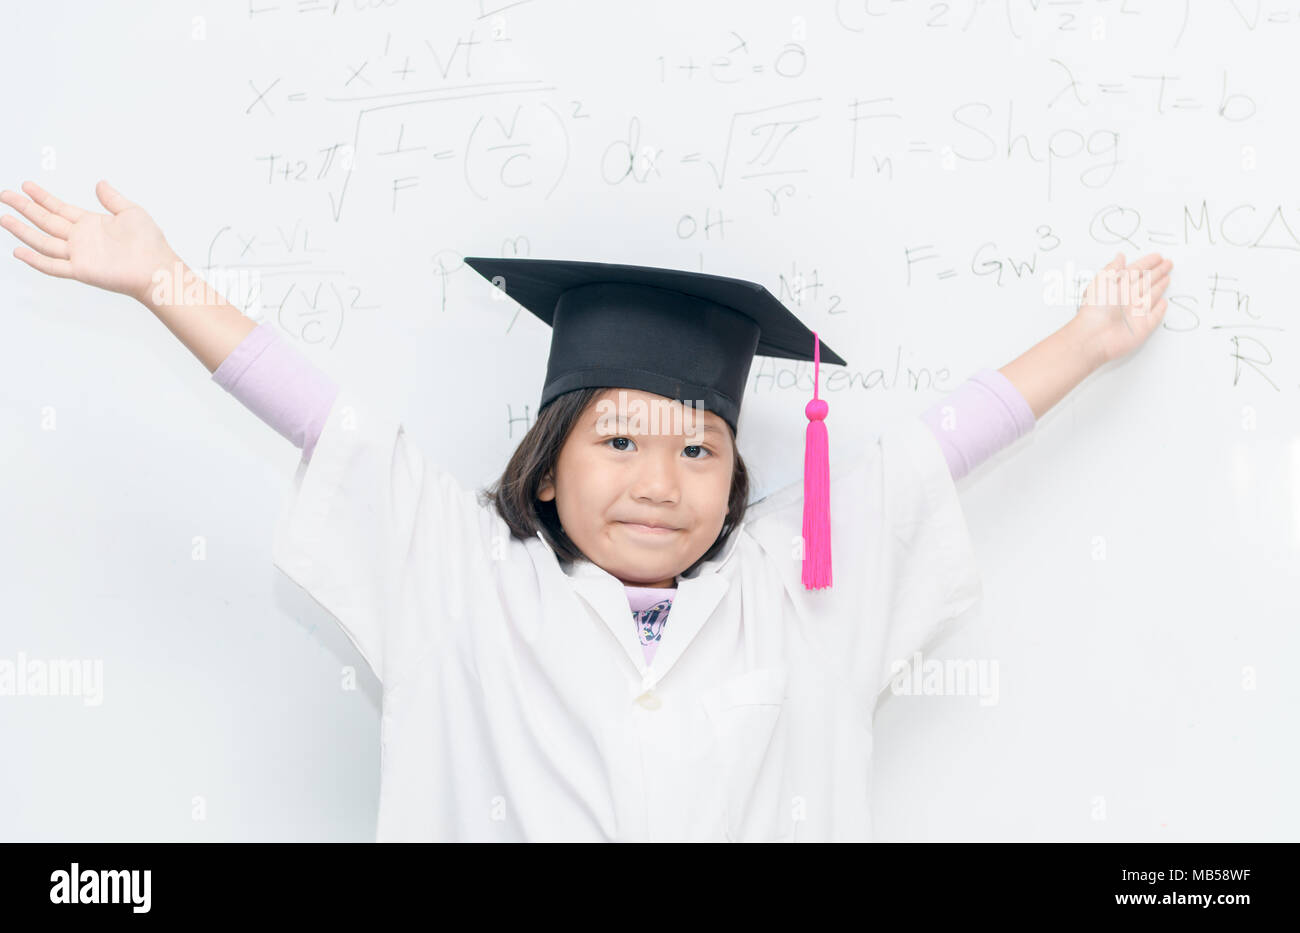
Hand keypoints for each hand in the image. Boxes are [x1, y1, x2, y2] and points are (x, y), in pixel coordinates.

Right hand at [1, 180, 177, 304]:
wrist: (158, 268)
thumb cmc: (151, 243)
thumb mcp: (132, 212)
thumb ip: (113, 198)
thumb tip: (100, 183)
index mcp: (91, 224)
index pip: (59, 208)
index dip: (42, 197)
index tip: (26, 185)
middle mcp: (82, 239)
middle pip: (45, 220)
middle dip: (24, 207)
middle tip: (4, 194)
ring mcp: (80, 255)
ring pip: (43, 240)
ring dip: (23, 229)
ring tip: (3, 217)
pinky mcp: (82, 270)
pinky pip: (53, 266)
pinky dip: (35, 260)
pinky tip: (18, 251)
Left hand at [1071, 251, 1172, 364]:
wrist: (1095, 336)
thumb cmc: (1095, 308)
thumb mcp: (1102, 281)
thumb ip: (1113, 268)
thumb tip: (1120, 256)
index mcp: (1117, 287)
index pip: (1136, 271)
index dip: (1147, 263)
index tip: (1158, 256)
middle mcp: (1127, 298)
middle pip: (1146, 282)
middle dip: (1157, 272)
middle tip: (1168, 263)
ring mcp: (1136, 313)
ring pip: (1151, 297)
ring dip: (1160, 287)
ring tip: (1167, 277)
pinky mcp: (1142, 327)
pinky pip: (1154, 316)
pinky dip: (1159, 310)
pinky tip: (1163, 302)